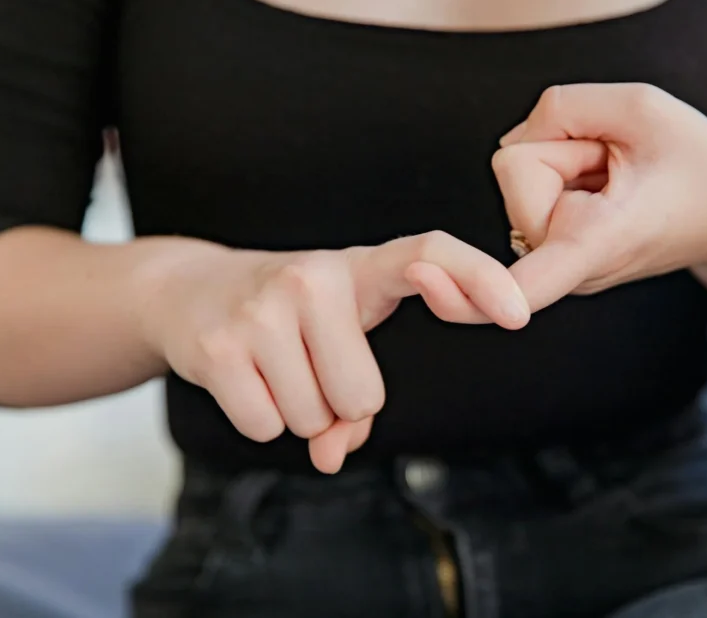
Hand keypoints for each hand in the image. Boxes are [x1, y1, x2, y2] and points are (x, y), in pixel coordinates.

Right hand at [139, 232, 529, 473]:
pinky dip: (258, 418)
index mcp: (360, 267)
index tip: (518, 314)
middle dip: (337, 404)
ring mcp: (265, 307)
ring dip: (296, 411)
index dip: (479, 279)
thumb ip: (356, 397)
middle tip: (307, 365)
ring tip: (273, 364)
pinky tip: (243, 376)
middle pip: (363, 397)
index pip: (430, 252)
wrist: (188, 290)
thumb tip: (332, 453)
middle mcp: (315, 275)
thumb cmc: (288, 318)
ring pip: (313, 417)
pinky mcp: (221, 345)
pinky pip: (266, 425)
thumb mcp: (333, 336)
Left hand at [493, 83, 706, 311]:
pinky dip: (563, 169)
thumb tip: (514, 138)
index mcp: (595, 245)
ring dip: (567, 156)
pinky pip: (529, 183)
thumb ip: (564, 106)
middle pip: (516, 168)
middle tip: (620, 162)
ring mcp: (556, 260)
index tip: (428, 283)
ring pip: (520, 172)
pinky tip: (601, 184)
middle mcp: (567, 266)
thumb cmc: (697, 164)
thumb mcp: (642, 107)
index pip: (523, 284)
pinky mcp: (549, 245)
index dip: (473, 289)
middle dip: (562, 145)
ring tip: (616, 175)